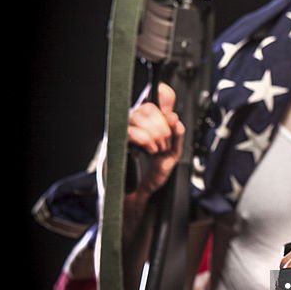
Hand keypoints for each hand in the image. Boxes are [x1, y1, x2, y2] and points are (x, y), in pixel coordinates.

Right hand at [127, 83, 184, 198]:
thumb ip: (177, 136)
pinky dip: (145, 140)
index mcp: (147, 121)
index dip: (165, 96)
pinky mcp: (114, 141)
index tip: (172, 114)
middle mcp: (132, 121)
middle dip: (163, 127)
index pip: (153, 94)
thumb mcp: (172, 154)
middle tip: (166, 144)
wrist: (137, 195)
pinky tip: (149, 150)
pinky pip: (130, 130)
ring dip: (155, 135)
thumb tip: (174, 119)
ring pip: (139, 116)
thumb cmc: (150, 174)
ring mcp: (121, 129)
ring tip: (157, 150)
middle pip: (149, 106)